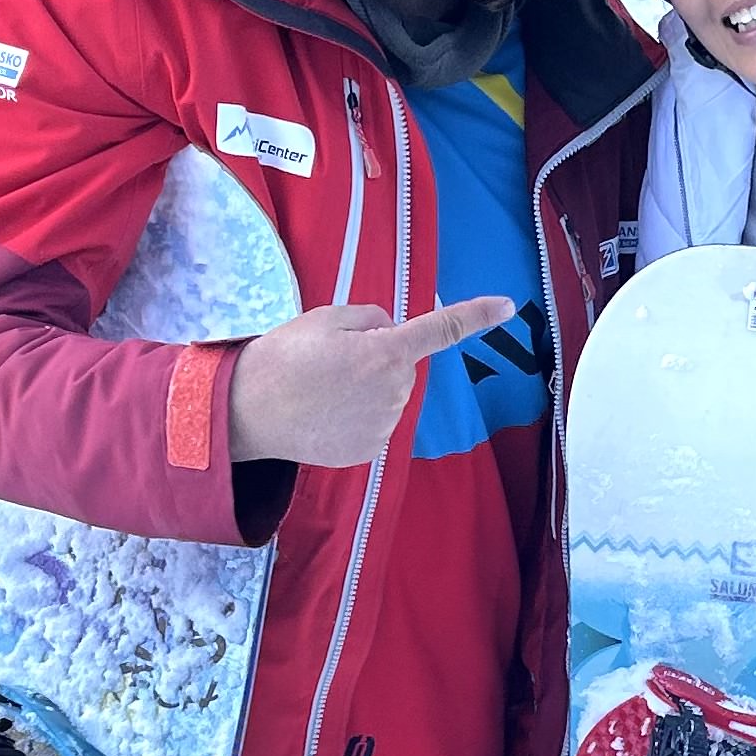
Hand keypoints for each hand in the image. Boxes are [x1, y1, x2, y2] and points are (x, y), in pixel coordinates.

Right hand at [227, 294, 512, 469]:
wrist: (248, 413)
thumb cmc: (283, 358)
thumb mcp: (325, 318)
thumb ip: (371, 318)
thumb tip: (392, 332)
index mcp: (386, 353)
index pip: (441, 330)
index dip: (476, 315)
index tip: (507, 306)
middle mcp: (395, 392)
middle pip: (400, 365)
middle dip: (376, 358)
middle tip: (329, 360)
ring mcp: (384, 426)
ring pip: (388, 395)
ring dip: (365, 388)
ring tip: (320, 389)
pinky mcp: (370, 450)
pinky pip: (375, 422)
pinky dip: (355, 415)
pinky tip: (323, 414)